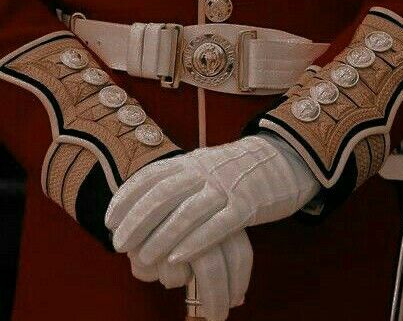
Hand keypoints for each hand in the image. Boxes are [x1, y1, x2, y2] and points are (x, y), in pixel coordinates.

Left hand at [105, 157, 252, 320]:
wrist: (277, 160)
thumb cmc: (232, 171)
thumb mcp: (201, 166)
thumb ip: (178, 179)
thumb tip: (143, 201)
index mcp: (190, 161)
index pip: (151, 176)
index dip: (127, 198)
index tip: (110, 221)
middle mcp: (204, 171)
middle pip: (164, 193)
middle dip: (137, 220)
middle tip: (119, 244)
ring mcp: (226, 186)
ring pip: (189, 211)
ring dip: (162, 236)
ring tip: (144, 257)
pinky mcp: (248, 204)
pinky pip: (220, 224)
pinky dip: (197, 241)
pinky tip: (178, 257)